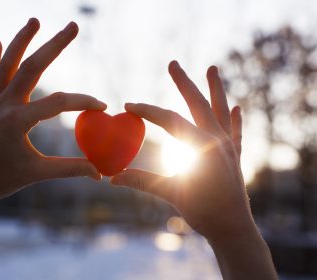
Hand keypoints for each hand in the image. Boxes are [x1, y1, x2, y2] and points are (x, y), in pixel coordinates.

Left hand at [0, 18, 105, 232]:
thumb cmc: (1, 180)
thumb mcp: (38, 173)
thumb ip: (70, 169)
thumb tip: (99, 173)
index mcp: (18, 121)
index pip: (58, 103)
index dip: (83, 101)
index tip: (102, 106)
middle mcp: (4, 105)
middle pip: (32, 67)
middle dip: (55, 45)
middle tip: (74, 26)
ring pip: (8, 63)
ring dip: (21, 40)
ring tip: (35, 20)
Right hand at [111, 61, 276, 278]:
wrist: (234, 230)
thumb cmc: (204, 213)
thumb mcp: (171, 193)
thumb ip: (143, 181)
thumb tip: (113, 178)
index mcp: (202, 146)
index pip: (170, 120)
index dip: (147, 111)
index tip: (129, 106)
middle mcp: (218, 140)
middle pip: (198, 104)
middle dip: (184, 83)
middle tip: (173, 63)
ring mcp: (229, 147)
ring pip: (220, 111)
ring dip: (215, 89)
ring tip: (212, 68)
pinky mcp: (235, 156)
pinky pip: (236, 132)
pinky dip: (235, 119)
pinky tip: (237, 107)